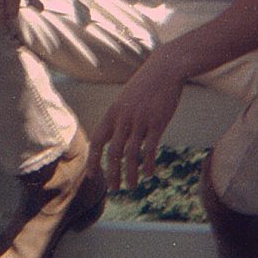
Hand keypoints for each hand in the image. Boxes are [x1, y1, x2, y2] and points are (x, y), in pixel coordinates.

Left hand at [90, 55, 185, 190]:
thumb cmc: (145, 85)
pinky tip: (149, 174)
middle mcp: (123, 118)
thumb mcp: (125, 99)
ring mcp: (140, 120)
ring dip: (130, 174)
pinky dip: (148, 164)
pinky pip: (150, 148)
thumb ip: (119, 118)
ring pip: (130, 154)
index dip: (93, 161)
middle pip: (113, 152)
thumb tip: (115, 137)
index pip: (97, 141)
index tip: (92, 176)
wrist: (165, 68)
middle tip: (114, 189)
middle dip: (111, 173)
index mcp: (113, 113)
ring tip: (131, 187)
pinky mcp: (158, 122)